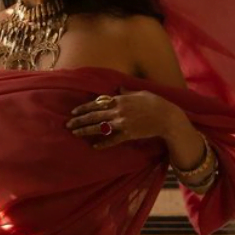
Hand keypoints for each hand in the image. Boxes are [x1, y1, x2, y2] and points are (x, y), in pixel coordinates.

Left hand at [65, 85, 179, 148]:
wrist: (166, 117)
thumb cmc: (155, 102)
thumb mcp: (140, 93)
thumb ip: (127, 92)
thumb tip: (118, 88)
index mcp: (120, 99)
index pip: (97, 103)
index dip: (84, 108)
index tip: (74, 111)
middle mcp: (118, 111)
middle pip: (94, 116)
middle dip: (79, 120)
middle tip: (68, 124)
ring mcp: (122, 123)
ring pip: (100, 127)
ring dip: (86, 130)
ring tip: (75, 133)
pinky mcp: (128, 134)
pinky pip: (113, 140)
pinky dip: (104, 143)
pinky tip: (94, 146)